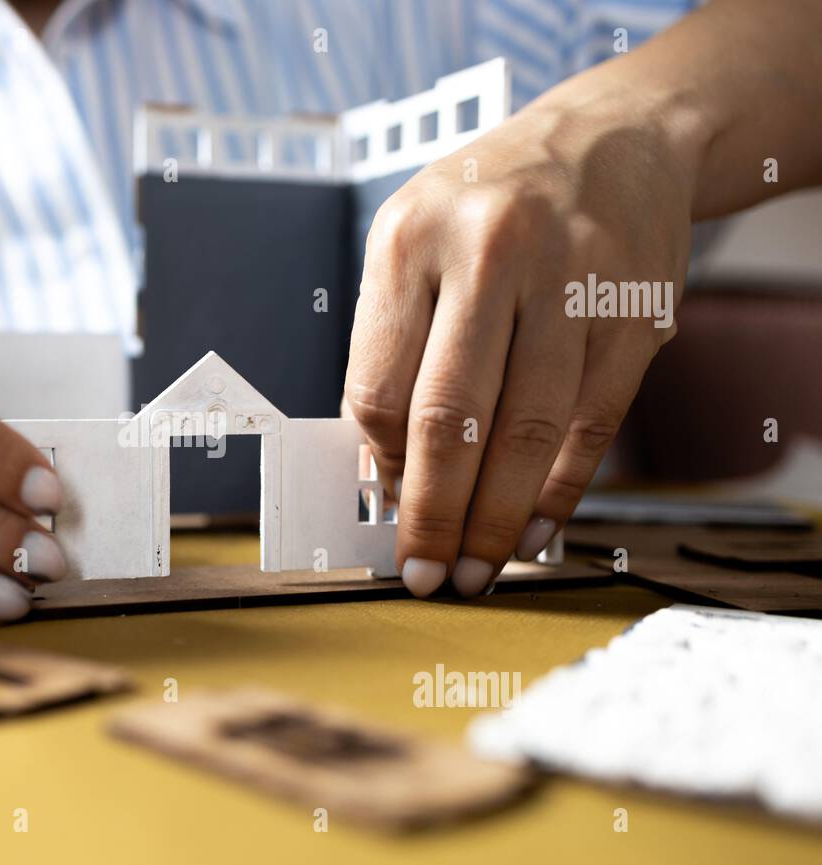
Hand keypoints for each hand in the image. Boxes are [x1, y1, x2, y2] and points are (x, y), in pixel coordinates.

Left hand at [345, 85, 690, 596]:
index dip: (381, 467)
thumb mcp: (412, 244)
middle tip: (425, 576)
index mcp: (409, 240)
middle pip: (451, 419)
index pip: (380, 387)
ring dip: (497, 519)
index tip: (386, 512)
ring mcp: (572, 284)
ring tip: (477, 570)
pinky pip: (590, 427)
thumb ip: (392, 347)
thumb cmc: (488, 205)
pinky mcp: (633, 318)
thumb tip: (387, 473)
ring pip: (526, 434)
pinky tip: (536, 530)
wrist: (613, 139)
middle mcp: (491, 254)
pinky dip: (561, 491)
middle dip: (433, 516)